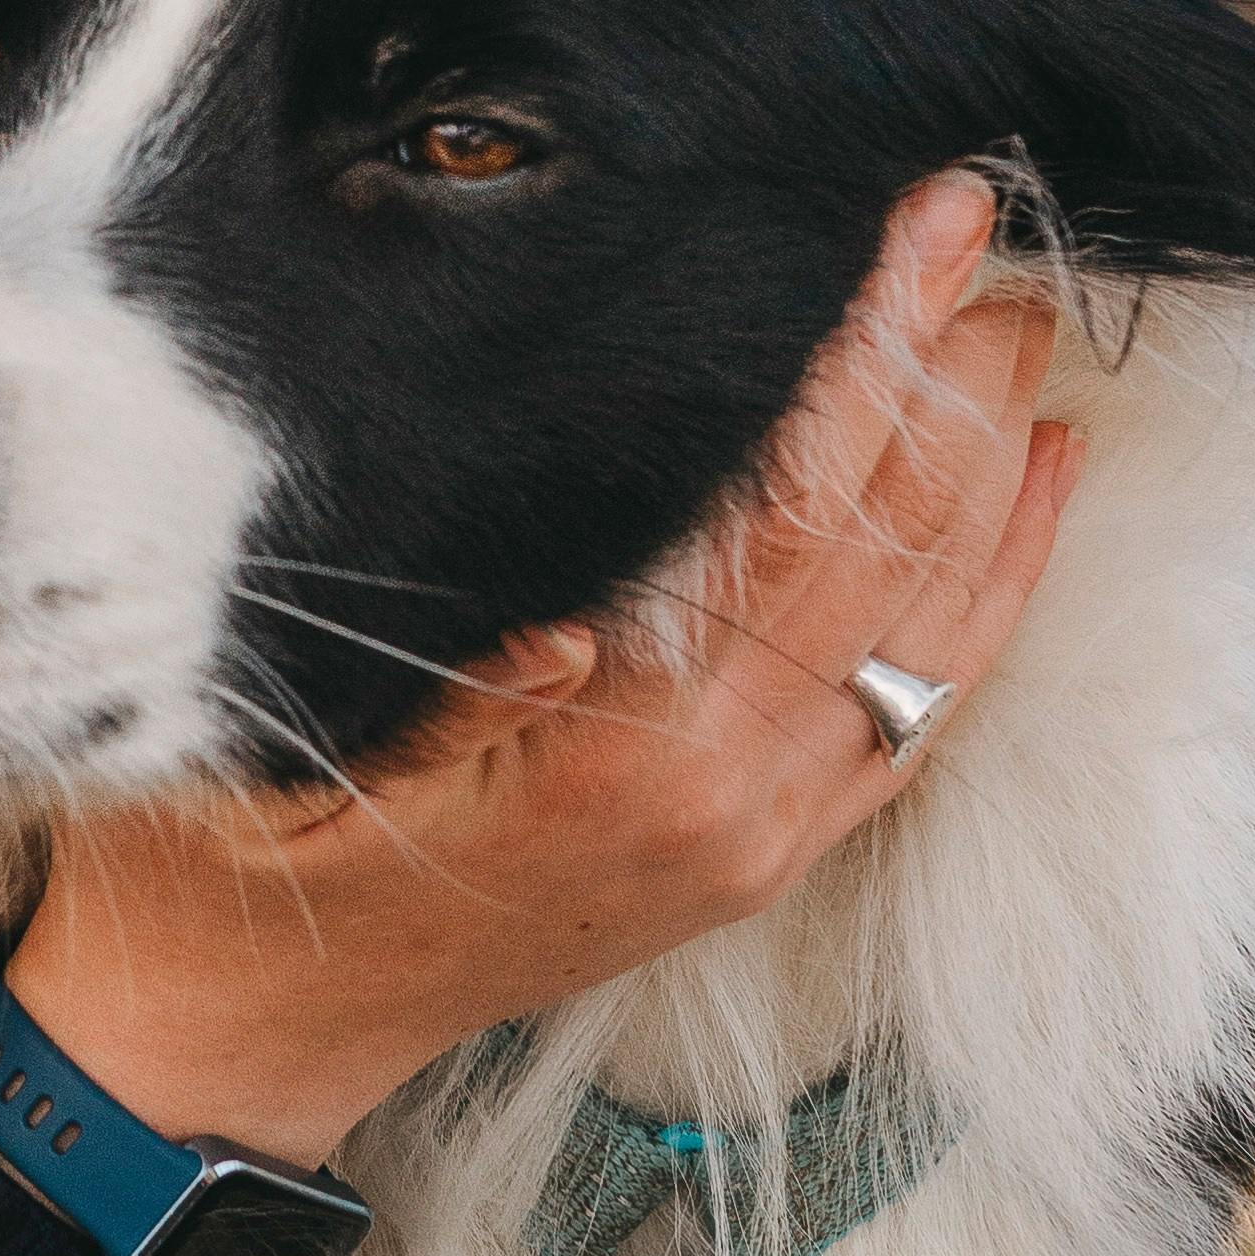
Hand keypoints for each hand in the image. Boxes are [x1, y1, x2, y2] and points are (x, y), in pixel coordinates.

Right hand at [7, 172, 1072, 1165]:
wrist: (241, 1037)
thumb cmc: (239, 858)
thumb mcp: (303, 741)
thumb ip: (450, 683)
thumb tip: (573, 616)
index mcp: (625, 758)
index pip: (796, 516)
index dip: (864, 360)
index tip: (914, 227)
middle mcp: (728, 802)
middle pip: (887, 551)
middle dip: (944, 374)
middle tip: (985, 218)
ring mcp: (760, 837)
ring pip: (930, 633)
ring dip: (985, 473)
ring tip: (1016, 328)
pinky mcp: (763, 855)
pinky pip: (916, 712)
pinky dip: (981, 598)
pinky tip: (1014, 499)